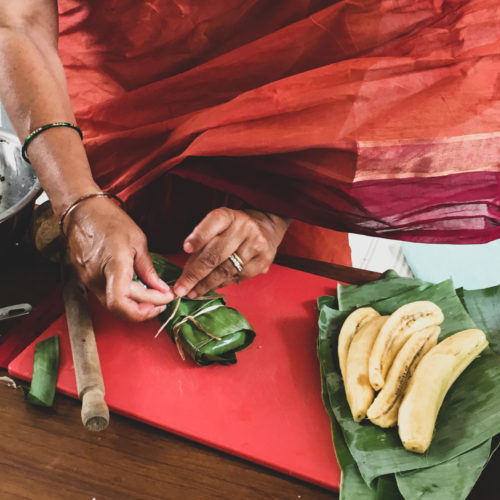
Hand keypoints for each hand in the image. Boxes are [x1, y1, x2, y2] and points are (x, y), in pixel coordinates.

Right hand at [65, 196, 174, 320]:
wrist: (81, 211)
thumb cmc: (109, 220)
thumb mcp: (137, 241)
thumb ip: (148, 269)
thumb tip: (161, 288)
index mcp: (113, 265)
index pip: (121, 304)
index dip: (144, 311)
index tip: (163, 301)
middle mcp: (97, 278)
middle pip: (122, 308)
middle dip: (148, 308)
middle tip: (165, 299)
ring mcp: (89, 281)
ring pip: (115, 305)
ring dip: (137, 305)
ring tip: (155, 296)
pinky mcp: (87, 280)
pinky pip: (108, 296)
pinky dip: (126, 298)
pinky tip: (138, 290)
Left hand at [173, 207, 289, 297]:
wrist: (267, 228)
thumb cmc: (234, 228)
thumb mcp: (219, 225)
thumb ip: (204, 242)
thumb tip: (187, 271)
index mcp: (229, 215)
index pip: (213, 222)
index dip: (199, 236)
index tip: (185, 248)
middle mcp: (244, 228)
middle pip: (216, 254)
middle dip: (195, 274)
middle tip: (181, 289)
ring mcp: (256, 245)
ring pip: (225, 270)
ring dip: (206, 284)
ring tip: (193, 292)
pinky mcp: (263, 261)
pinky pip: (237, 277)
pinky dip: (221, 283)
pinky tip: (212, 286)